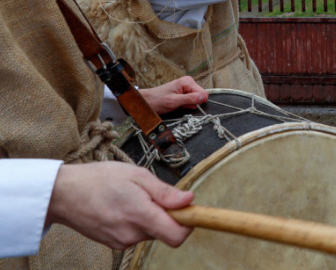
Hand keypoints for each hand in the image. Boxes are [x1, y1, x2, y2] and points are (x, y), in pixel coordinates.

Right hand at [48, 162, 193, 248]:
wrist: (63, 194)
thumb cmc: (100, 179)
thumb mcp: (137, 175)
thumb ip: (164, 192)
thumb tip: (189, 201)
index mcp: (140, 215)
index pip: (177, 236)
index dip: (188, 224)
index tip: (188, 209)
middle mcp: (132, 234)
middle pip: (165, 231)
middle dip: (166, 214)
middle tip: (151, 194)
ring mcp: (121, 242)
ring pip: (150, 232)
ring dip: (149, 217)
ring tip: (132, 197)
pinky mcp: (113, 244)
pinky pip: (136, 234)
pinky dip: (136, 221)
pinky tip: (122, 206)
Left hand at [141, 76, 207, 114]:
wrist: (147, 101)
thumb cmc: (158, 100)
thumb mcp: (174, 101)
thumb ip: (190, 99)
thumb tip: (204, 97)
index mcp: (187, 82)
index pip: (203, 93)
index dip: (197, 102)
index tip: (186, 105)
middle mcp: (188, 82)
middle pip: (200, 96)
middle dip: (191, 103)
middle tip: (180, 105)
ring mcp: (186, 87)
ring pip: (196, 99)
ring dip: (188, 104)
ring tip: (177, 104)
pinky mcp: (184, 91)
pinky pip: (191, 100)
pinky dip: (185, 104)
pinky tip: (177, 104)